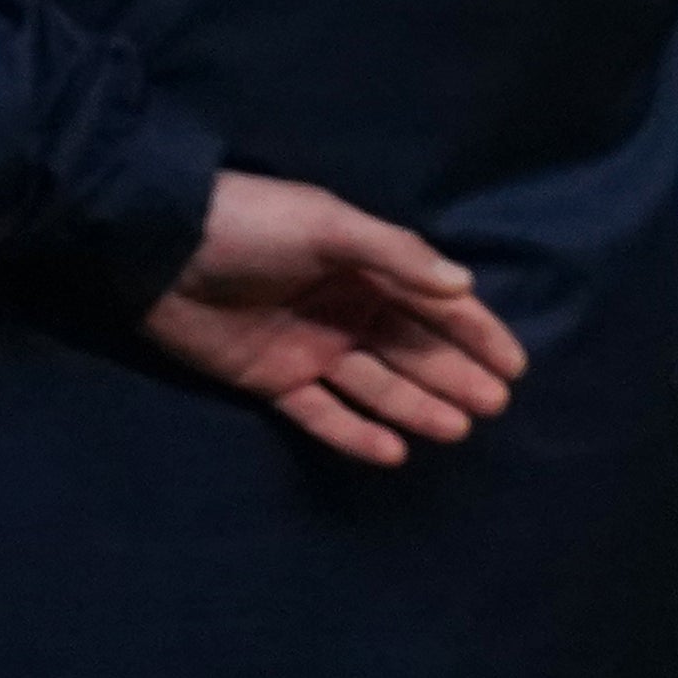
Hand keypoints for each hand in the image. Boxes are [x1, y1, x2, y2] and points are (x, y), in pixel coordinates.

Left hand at [142, 171, 525, 465]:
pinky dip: (357, 433)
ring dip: (417, 406)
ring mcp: (311, 347)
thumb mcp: (328, 226)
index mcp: (364, 265)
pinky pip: (324, 413)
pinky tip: (393, 451)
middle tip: (494, 407)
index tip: (514, 367)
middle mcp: (345, 308)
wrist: (162, 248)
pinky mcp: (273, 381)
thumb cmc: (254, 225)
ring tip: (457, 430)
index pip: (433, 303)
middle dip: (455, 375)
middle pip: (412, 349)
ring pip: (377, 384)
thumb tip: (463, 288)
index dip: (475, 332)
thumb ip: (396, 256)